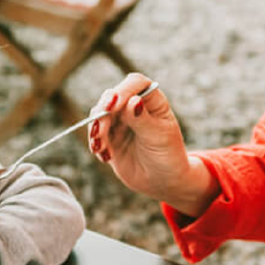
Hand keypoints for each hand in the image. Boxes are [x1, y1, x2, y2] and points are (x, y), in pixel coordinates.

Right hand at [87, 73, 218, 216]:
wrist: (163, 181)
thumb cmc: (168, 156)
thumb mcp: (159, 137)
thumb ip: (143, 119)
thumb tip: (133, 100)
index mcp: (152, 100)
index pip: (135, 84)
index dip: (122, 90)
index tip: (114, 104)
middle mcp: (133, 105)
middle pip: (111, 97)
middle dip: (103, 112)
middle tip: (99, 131)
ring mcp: (119, 120)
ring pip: (99, 114)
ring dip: (96, 130)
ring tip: (101, 148)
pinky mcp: (109, 136)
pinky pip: (95, 134)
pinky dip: (95, 143)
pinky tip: (105, 157)